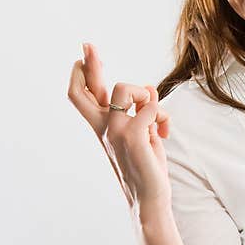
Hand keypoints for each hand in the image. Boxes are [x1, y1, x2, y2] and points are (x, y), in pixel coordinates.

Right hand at [66, 42, 171, 214]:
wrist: (149, 200)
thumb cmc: (147, 170)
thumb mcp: (142, 137)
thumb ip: (141, 114)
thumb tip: (149, 87)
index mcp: (102, 128)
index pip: (80, 97)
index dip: (80, 75)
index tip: (81, 57)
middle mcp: (103, 128)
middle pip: (85, 89)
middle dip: (90, 63)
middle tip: (88, 44)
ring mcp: (115, 131)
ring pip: (125, 88)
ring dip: (145, 94)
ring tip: (156, 118)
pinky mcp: (133, 136)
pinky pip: (150, 106)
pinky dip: (161, 115)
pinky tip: (164, 133)